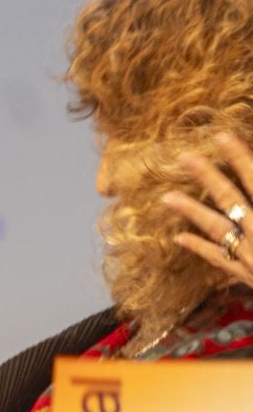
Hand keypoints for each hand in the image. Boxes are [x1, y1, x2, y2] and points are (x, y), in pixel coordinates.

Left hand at [165, 131, 252, 289]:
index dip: (239, 157)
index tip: (221, 136)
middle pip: (232, 199)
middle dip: (208, 177)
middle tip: (184, 157)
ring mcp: (252, 255)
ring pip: (218, 229)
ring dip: (192, 212)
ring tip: (166, 198)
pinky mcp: (248, 275)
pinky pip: (220, 260)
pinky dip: (200, 248)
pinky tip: (179, 238)